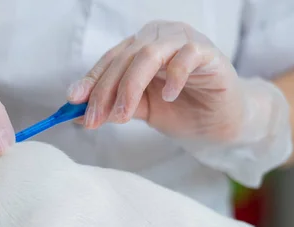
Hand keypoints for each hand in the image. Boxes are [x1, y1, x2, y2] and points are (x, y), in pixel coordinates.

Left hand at [67, 20, 291, 186]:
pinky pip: (186, 56)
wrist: (220, 122)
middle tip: (94, 120)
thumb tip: (77, 110)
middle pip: (124, 58)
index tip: (73, 102)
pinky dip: (173, 76)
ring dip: (130, 87)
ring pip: (148, 55)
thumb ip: (114, 104)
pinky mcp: (208, 51)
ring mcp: (184, 41)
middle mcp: (159, 37)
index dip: (91, 81)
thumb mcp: (140, 109)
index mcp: (140, 46)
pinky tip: (167, 97)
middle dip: (105, 91)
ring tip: (123, 116)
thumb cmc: (180, 110)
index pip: (110, 60)